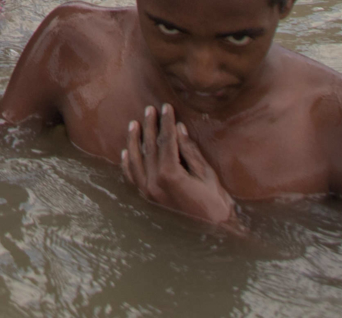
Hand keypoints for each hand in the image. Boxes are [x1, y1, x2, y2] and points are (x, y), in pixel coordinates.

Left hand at [120, 104, 238, 228]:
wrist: (213, 233)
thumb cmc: (215, 204)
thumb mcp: (207, 175)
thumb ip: (190, 152)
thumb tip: (179, 129)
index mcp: (170, 175)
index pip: (166, 141)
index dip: (166, 123)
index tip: (167, 107)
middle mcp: (154, 183)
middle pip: (150, 148)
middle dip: (150, 127)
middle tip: (150, 109)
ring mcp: (149, 193)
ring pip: (136, 161)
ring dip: (134, 141)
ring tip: (134, 124)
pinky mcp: (148, 199)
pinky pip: (133, 178)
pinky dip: (127, 164)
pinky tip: (125, 153)